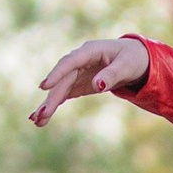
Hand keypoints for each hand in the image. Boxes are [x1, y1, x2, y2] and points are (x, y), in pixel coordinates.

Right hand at [32, 35, 150, 126]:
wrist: (135, 59)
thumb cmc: (132, 59)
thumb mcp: (126, 66)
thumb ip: (112, 75)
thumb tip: (97, 85)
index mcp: (90, 51)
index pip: (70, 62)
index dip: (57, 74)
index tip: (45, 87)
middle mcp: (79, 61)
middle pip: (62, 80)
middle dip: (51, 98)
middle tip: (40, 115)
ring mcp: (77, 72)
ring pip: (60, 89)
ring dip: (49, 104)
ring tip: (36, 121)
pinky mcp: (79, 83)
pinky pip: (64, 94)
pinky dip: (54, 105)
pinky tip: (42, 118)